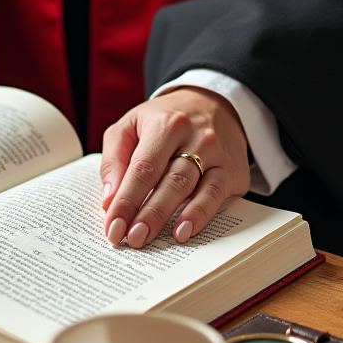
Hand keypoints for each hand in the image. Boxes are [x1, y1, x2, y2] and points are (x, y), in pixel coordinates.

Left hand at [100, 88, 250, 247]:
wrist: (211, 103)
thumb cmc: (163, 120)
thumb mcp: (131, 124)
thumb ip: (114, 158)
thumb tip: (110, 199)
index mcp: (164, 124)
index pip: (142, 167)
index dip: (126, 199)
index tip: (112, 226)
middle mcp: (194, 137)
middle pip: (168, 181)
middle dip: (147, 213)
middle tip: (131, 239)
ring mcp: (216, 154)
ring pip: (192, 189)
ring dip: (169, 217)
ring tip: (149, 238)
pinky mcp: (232, 170)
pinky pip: (216, 195)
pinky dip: (200, 215)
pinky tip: (184, 231)